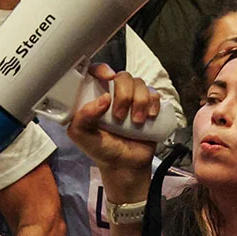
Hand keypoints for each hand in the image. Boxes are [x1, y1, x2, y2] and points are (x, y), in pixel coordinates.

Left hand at [68, 64, 156, 201]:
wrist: (126, 166)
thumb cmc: (101, 150)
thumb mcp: (82, 136)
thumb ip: (83, 117)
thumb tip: (104, 98)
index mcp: (95, 97)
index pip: (96, 72)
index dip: (102, 69)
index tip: (108, 78)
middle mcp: (114, 94)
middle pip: (123, 77)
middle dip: (124, 94)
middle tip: (120, 116)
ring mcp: (132, 99)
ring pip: (140, 83)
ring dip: (140, 101)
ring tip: (137, 122)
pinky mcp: (148, 106)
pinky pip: (155, 93)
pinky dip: (154, 102)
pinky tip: (150, 116)